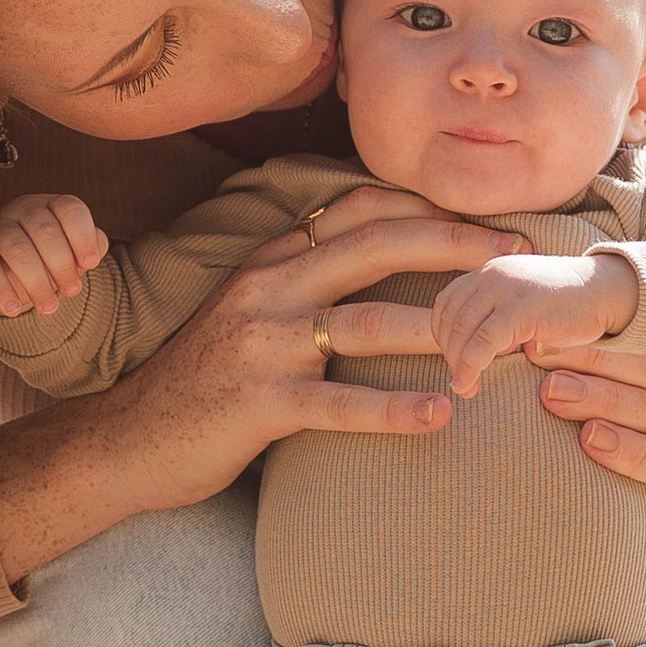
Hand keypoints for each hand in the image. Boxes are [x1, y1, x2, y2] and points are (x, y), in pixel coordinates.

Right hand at [0, 186, 514, 572]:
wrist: (127, 440)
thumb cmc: (203, 382)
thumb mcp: (251, 313)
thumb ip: (305, 284)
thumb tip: (379, 265)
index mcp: (271, 260)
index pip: (357, 208)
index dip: (427, 206)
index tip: (488, 222)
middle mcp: (267, 288)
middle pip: (374, 245)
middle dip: (454, 245)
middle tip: (518, 259)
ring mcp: (261, 344)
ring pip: (365, 323)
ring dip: (438, 329)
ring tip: (498, 342)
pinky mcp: (258, 402)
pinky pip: (337, 405)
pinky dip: (393, 410)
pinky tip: (441, 416)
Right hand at [0, 191, 108, 318]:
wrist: (8, 269)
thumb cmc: (50, 256)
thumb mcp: (74, 250)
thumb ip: (92, 247)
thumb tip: (94, 252)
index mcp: (52, 206)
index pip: (70, 210)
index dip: (83, 237)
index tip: (90, 264)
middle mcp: (23, 210)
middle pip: (44, 231)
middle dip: (62, 265)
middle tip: (72, 292)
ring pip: (16, 248)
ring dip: (36, 282)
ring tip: (49, 307)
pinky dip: (1, 290)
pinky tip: (14, 309)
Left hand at [424, 248, 637, 397]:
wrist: (608, 291)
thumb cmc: (569, 305)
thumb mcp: (523, 302)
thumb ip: (496, 316)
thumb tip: (472, 351)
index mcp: (490, 271)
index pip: (446, 303)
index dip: (443, 335)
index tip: (455, 360)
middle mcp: (493, 274)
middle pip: (449, 319)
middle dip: (449, 354)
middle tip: (459, 380)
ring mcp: (506, 289)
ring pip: (461, 331)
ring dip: (457, 365)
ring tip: (466, 387)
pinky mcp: (522, 309)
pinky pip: (483, 342)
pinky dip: (470, 367)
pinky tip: (469, 385)